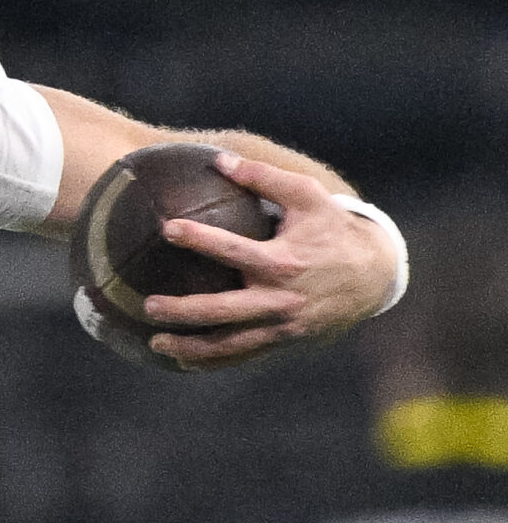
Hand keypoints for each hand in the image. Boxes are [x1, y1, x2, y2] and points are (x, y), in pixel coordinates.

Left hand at [142, 152, 400, 369]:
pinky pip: (245, 356)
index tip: (167, 228)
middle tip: (148, 305)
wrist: (375, 275)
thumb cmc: (333, 229)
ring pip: (230, 344)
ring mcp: (282, 325)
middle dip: (183, 310)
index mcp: (283, 261)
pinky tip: (185, 360)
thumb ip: (266, 178)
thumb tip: (221, 160)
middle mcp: (281, 298)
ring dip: (191, 347)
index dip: (199, 239)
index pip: (233, 251)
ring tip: (156, 343)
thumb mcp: (308, 196)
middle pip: (223, 310)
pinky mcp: (285, 341)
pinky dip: (214, 362)